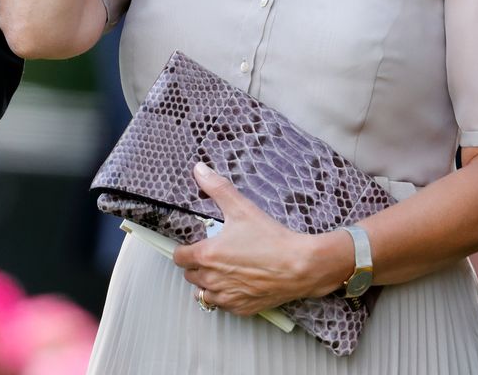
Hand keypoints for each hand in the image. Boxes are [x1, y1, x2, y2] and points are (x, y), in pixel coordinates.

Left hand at [173, 162, 332, 315]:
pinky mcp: (241, 308)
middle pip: (190, 275)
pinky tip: (237, 282)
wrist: (298, 265)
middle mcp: (211, 280)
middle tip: (213, 252)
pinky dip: (226, 296)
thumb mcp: (242, 208)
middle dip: (197, 264)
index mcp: (206, 256)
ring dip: (208, 282)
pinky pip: (223, 305)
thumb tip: (199, 170)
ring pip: (203, 293)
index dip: (184, 249)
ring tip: (223, 268)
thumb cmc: (271, 239)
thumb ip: (217, 188)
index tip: (194, 244)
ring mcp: (226, 297)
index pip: (179, 257)